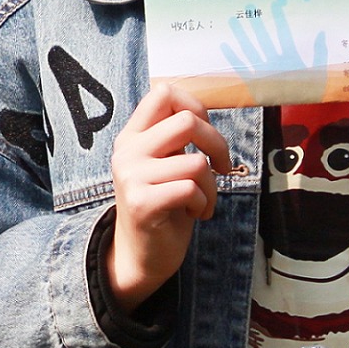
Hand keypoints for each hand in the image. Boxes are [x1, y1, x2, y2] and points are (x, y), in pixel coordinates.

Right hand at [107, 84, 230, 311]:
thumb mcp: (165, 162)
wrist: (141, 255)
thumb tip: (200, 111)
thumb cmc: (163, 205)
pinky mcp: (142, 203)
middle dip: (218, 144)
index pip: (163, 92)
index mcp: (133, 135)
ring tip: (202, 201)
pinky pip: (191, 189)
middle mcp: (127, 150)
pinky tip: (196, 214)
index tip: (205, 135)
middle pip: (187, 121)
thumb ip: (174, 136)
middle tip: (221, 167)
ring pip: (196, 162)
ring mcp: (131, 176)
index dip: (195, 106)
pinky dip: (204, 204)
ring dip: (212, 186)